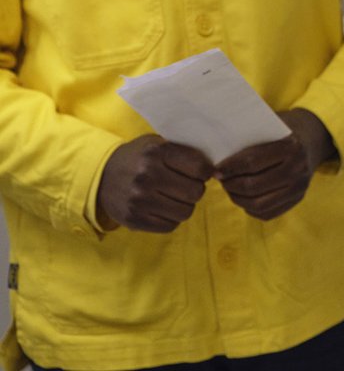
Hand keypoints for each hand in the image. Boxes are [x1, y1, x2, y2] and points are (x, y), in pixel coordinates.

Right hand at [96, 135, 212, 232]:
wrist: (101, 175)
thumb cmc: (138, 157)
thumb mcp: (158, 144)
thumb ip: (182, 151)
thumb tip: (215, 167)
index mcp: (157, 153)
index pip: (200, 168)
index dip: (206, 171)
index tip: (201, 172)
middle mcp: (147, 176)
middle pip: (195, 192)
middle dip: (196, 189)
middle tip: (187, 185)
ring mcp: (139, 200)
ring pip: (185, 211)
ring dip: (185, 205)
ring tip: (175, 197)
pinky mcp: (134, 220)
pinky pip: (170, 226)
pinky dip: (172, 218)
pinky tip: (163, 208)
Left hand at [214, 108, 335, 220]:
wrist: (313, 139)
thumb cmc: (284, 130)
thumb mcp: (272, 125)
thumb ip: (251, 137)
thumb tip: (217, 154)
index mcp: (291, 146)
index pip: (252, 162)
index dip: (230, 168)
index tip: (217, 169)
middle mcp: (298, 168)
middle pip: (253, 186)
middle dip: (231, 185)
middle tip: (221, 179)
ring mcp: (299, 187)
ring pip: (258, 204)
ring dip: (237, 198)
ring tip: (230, 188)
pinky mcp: (297, 200)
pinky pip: (266, 213)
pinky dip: (249, 207)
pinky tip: (244, 197)